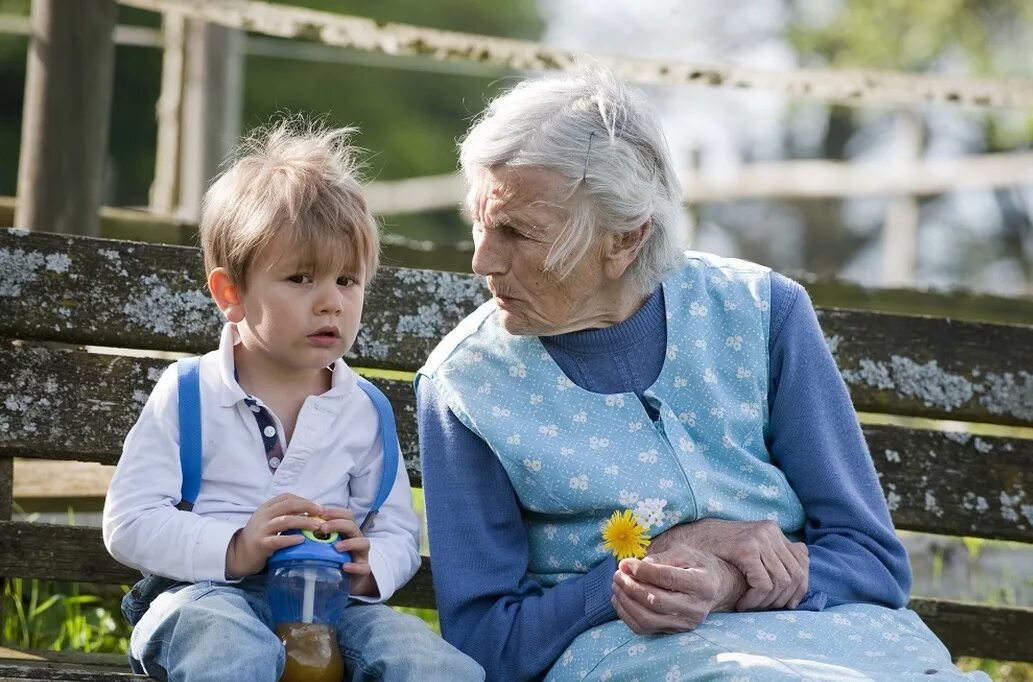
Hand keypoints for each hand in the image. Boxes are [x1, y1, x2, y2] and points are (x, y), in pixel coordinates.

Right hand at [225, 494, 324, 577]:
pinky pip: (277, 540)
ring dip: (304, 522)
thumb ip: (285, 515)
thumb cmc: (260, 536)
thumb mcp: (270, 521)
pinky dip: (291, 539)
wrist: (240, 554)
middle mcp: (264, 515)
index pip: (287, 497)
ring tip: (318, 526)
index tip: (318, 507)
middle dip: (307, 507)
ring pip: (285, 521)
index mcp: (266, 508)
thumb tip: (311, 513)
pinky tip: (302, 540)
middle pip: (288, 505)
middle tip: (322, 514)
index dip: (304, 500)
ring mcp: (261, 529)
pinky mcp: (261, 544)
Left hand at [319, 507, 377, 597]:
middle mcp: (356, 540)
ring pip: (363, 543)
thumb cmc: (334, 558)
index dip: (335, 512)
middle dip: (338, 524)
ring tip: (336, 547)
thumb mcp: (326, 545)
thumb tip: (297, 525)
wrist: (348, 579)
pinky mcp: (363, 570)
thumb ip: (316, 535)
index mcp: (347, 531)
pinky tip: (344, 566)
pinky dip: (355, 566)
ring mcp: (361, 555)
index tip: (320, 513)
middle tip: (323, 528)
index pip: (346, 515)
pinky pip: (364, 567)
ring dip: (350, 543)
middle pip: (353, 526)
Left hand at [610, 545, 744, 634]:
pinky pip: (645, 629)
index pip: (668, 579)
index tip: (625, 564)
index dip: (643, 571)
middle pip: (656, 601)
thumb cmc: (696, 565)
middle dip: (631, 587)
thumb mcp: (684, 553)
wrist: (715, 587)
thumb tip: (631, 567)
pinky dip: (626, 615)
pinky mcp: (674, 632)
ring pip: (648, 619)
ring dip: (626, 602)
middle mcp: (696, 608)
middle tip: (617, 574)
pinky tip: (619, 599)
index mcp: (703, 584)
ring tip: (616, 585)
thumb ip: (661, 559)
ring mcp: (686, 624)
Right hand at [649, 519, 807, 610]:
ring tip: (750, 607)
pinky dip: (755, 600)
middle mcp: (770, 531)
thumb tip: (805, 554)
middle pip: (796, 574)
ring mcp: (759, 538)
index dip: (800, 588)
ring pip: (781, 582)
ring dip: (767, 602)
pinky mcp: (746, 549)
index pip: (802, 562)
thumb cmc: (716, 549)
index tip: (787, 604)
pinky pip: (763, 583)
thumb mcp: (748, 545)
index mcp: (772, 529)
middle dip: (783, 599)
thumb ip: (774, 550)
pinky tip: (742, 603)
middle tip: (765, 610)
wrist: (687, 541)